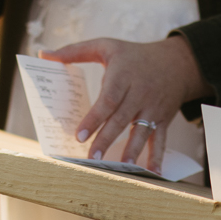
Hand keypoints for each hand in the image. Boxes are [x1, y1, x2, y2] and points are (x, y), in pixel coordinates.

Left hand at [44, 36, 209, 171]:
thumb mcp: (106, 46)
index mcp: (123, 75)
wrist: (177, 62)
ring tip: (119, 168)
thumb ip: (74, 51)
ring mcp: (153, 108)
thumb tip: (43, 55)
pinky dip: (158, 156)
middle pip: (122, 118)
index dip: (95, 118)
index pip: (109, 98)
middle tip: (91, 157)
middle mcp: (140, 92)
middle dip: (106, 139)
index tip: (79, 135)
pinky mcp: (163, 119)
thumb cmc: (134, 55)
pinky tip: (153, 172)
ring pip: (141, 131)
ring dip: (130, 151)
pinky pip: (160, 139)